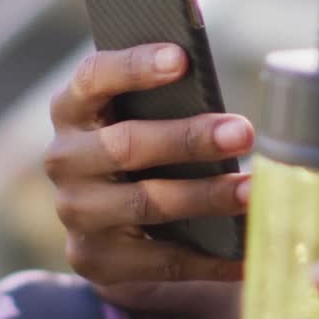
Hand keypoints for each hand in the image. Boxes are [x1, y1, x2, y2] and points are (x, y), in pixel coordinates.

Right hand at [45, 43, 252, 318]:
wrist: (118, 230)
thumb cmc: (149, 151)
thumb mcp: (148, 119)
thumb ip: (172, 100)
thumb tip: (221, 94)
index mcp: (73, 110)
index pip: (94, 78)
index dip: (134, 66)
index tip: (182, 58)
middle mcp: (65, 159)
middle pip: (126, 145)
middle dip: (190, 139)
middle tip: (244, 133)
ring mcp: (76, 213)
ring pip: (146, 203)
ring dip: (206, 197)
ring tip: (254, 191)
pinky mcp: (95, 260)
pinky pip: (160, 260)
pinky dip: (210, 258)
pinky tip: (247, 252)